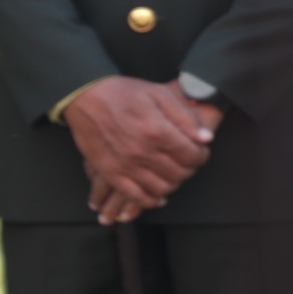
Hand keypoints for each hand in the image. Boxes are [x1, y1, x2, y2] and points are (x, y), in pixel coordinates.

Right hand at [64, 77, 214, 224]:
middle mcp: (141, 152)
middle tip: (189, 162)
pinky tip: (158, 195)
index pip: (191, 156)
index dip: (201, 156)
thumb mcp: (160, 94)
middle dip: (190, 169)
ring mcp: (124, 165)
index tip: (200, 152)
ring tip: (174, 174)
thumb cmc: (125, 93)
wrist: (86, 97)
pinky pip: (134, 196)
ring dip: (173, 184)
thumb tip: (206, 138)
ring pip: (160, 188)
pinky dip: (150, 200)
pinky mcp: (109, 173)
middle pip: (178, 174)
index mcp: (157, 131)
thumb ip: (185, 117)